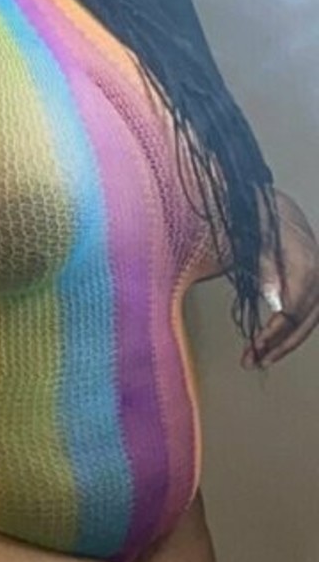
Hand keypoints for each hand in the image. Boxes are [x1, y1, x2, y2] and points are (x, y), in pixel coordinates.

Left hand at [244, 191, 318, 368]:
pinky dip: (288, 330)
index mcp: (303, 256)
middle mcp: (316, 266)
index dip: (279, 328)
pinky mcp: (309, 281)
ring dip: (285, 342)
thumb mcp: (249, 238)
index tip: (258, 344)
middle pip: (308, 315)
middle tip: (254, 360)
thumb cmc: (251, 217)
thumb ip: (263, 269)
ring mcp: (316, 273)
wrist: (261, 201)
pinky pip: (305, 311)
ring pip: (310, 318)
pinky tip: (269, 345)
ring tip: (259, 360)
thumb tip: (275, 302)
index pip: (297, 303)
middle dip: (282, 342)